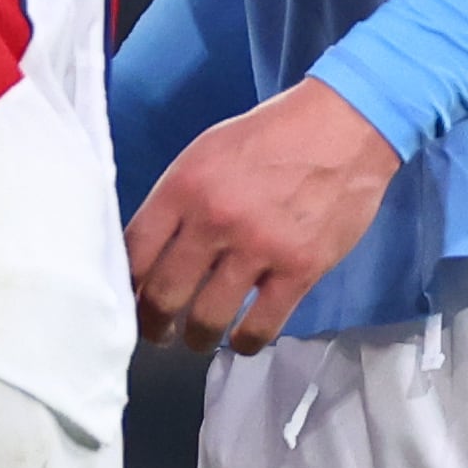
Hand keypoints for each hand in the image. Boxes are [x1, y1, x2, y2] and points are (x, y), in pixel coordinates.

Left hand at [127, 79, 400, 353]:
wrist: (344, 126)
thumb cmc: (270, 137)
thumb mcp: (207, 152)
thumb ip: (177, 200)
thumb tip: (149, 253)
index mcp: (184, 185)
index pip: (134, 251)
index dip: (124, 286)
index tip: (127, 301)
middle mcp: (215, 219)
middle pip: (164, 293)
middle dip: (153, 323)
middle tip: (156, 332)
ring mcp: (259, 247)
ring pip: (208, 317)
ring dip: (196, 338)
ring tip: (196, 340)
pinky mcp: (300, 268)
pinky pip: (261, 325)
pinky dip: (245, 342)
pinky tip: (240, 341)